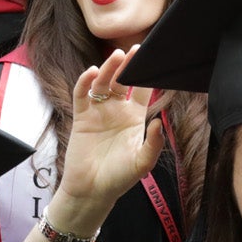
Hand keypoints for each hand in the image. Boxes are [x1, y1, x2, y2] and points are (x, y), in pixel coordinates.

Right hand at [56, 48, 167, 214]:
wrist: (92, 191)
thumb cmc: (119, 178)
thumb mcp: (143, 163)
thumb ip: (154, 143)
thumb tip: (159, 121)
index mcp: (134, 118)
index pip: (141, 90)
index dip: (146, 76)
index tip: (152, 60)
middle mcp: (116, 111)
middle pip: (121, 81)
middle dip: (127, 66)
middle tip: (134, 50)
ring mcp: (98, 112)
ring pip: (102, 84)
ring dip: (108, 69)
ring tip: (116, 56)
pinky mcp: (82, 117)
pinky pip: (82, 95)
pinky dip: (85, 82)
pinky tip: (91, 73)